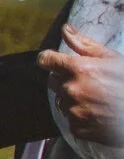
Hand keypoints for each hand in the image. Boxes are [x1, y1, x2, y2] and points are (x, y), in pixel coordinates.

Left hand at [45, 28, 123, 149]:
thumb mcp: (112, 59)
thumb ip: (84, 45)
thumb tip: (65, 30)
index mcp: (79, 69)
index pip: (46, 60)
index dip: (49, 60)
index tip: (53, 61)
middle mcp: (73, 90)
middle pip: (54, 81)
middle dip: (66, 80)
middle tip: (91, 83)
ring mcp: (75, 110)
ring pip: (62, 101)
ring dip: (74, 100)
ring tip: (98, 100)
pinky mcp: (78, 128)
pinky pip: (71, 120)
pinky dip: (81, 117)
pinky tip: (99, 113)